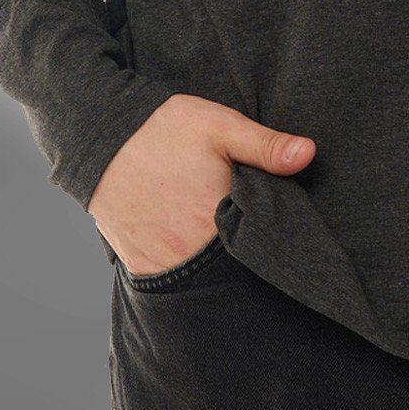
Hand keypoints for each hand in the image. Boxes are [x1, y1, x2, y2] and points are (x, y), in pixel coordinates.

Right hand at [87, 92, 315, 274]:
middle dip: (249, 259)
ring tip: (226, 247)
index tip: (285, 234)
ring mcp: (164, 265)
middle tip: (253, 239)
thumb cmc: (161, 129)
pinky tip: (198, 253)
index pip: (264, 246)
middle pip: (237, 269)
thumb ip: (266, 145)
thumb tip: (310, 154)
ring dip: (220, 269)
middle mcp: (193, 252)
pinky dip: (190, 273)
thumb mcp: (219, 126)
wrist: (98, 136)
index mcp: (218, 219)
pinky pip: (176, 282)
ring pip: (207, 280)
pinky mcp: (141, 268)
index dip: (276, 241)